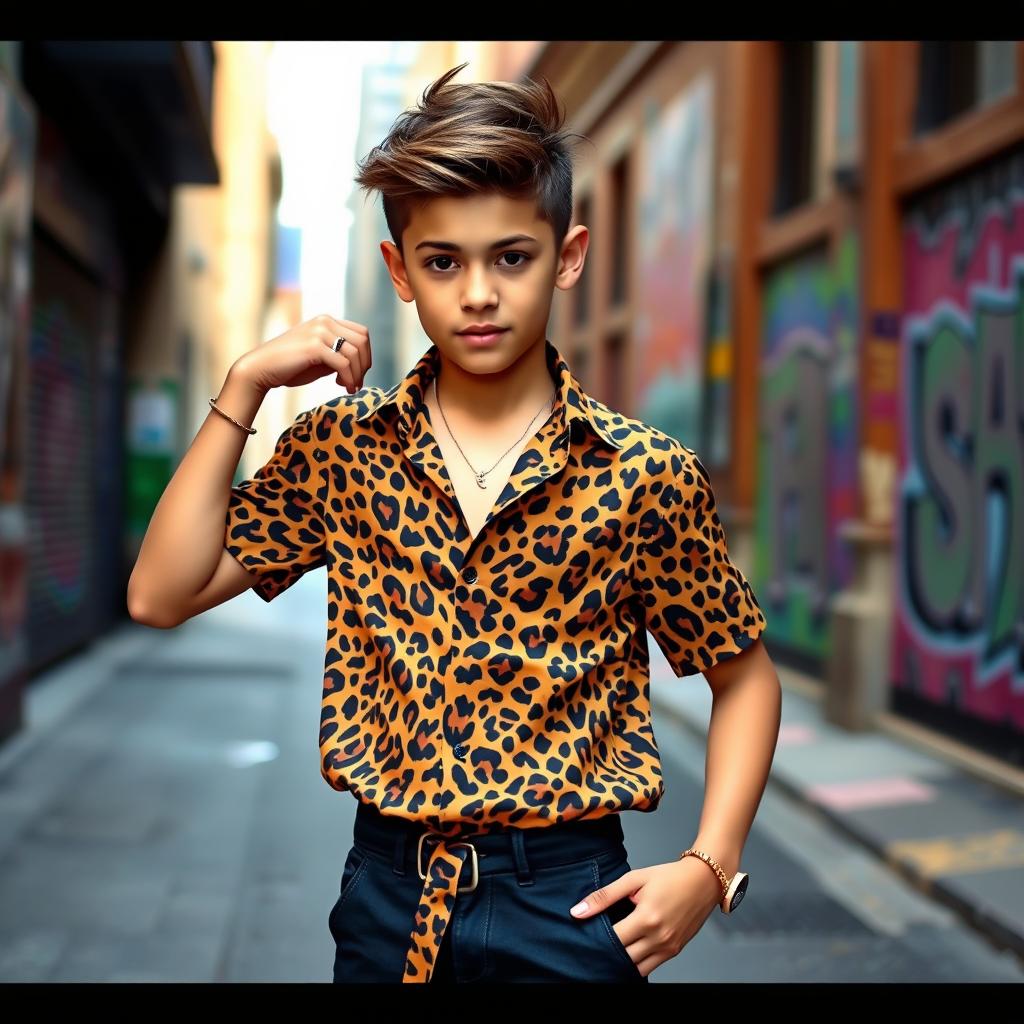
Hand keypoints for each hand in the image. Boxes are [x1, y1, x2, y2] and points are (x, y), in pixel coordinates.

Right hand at [232, 314, 371, 394]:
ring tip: (350, 388)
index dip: (366, 355)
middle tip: (356, 383)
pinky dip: (348, 378)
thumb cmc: (289, 367)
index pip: (361, 333)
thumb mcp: (320, 358)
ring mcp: (319, 332)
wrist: (260, 369)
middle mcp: (325, 322)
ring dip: (357, 375)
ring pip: (355, 353)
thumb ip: (338, 356)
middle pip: (363, 341)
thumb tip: (360, 365)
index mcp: (327, 321)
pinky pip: (343, 363)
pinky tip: (343, 387)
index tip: (358, 374)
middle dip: (364, 366)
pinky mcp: (314, 346)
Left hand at [568, 857, 722, 977]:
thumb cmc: (669, 877)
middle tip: (594, 943)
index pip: (612, 939)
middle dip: (606, 951)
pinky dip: (636, 963)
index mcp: (646, 918)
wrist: (703, 881)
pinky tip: (627, 951)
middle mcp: (659, 937)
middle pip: (622, 957)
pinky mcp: (674, 952)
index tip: (586, 932)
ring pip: (635, 968)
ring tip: (610, 948)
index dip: (596, 938)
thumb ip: (604, 896)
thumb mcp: (634, 879)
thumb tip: (577, 911)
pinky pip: (649, 968)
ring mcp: (668, 948)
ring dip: (620, 961)